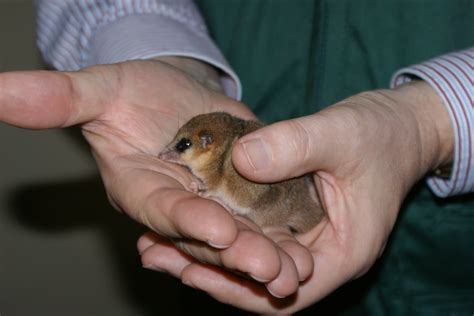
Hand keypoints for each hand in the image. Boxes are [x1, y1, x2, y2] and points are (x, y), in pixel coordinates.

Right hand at [0, 57, 312, 296]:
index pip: (161, 210)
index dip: (184, 220)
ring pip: (238, 238)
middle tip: (271, 269)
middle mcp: (176, 207)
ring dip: (264, 256)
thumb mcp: (101, 88)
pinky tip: (301, 253)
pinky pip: (259, 222)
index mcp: (139, 189)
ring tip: (295, 272)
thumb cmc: (134, 92)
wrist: (177, 95)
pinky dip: (278, 237)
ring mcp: (210, 206)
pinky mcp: (239, 199)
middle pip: (206, 236)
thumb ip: (59, 98)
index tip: (215, 227)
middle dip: (236, 253)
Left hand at [140, 81, 451, 312]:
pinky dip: (221, 228)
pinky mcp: (293, 216)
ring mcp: (305, 236)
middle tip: (155, 254)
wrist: (401, 126)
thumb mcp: (341, 134)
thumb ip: (294, 146)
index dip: (236, 287)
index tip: (189, 269)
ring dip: (207, 252)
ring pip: (251, 259)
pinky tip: (187, 214)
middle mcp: (319, 253)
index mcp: (341, 252)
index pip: (285, 292)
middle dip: (207, 270)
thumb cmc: (382, 134)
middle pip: (258, 281)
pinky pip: (253, 231)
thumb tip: (239, 159)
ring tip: (156, 240)